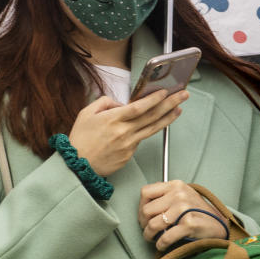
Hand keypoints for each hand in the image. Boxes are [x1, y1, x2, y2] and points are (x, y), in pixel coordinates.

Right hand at [68, 89, 188, 177]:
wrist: (77, 166)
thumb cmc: (80, 139)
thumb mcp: (86, 113)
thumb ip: (105, 102)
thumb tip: (121, 103)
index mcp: (113, 119)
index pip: (139, 107)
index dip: (154, 99)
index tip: (165, 92)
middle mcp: (124, 132)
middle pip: (152, 116)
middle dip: (170, 104)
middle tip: (183, 95)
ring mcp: (128, 145)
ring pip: (153, 129)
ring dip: (168, 118)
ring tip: (178, 109)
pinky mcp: (129, 155)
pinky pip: (140, 139)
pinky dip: (148, 130)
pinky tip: (155, 123)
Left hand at [139, 180, 227, 250]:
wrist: (218, 223)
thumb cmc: (198, 211)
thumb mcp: (183, 194)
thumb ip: (166, 194)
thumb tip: (144, 204)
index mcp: (175, 185)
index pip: (145, 192)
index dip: (140, 206)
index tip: (144, 216)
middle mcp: (179, 194)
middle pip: (147, 211)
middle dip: (143, 224)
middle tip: (148, 230)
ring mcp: (184, 209)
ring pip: (153, 225)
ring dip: (149, 235)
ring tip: (153, 238)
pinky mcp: (188, 224)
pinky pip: (165, 237)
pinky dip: (160, 244)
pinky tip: (162, 245)